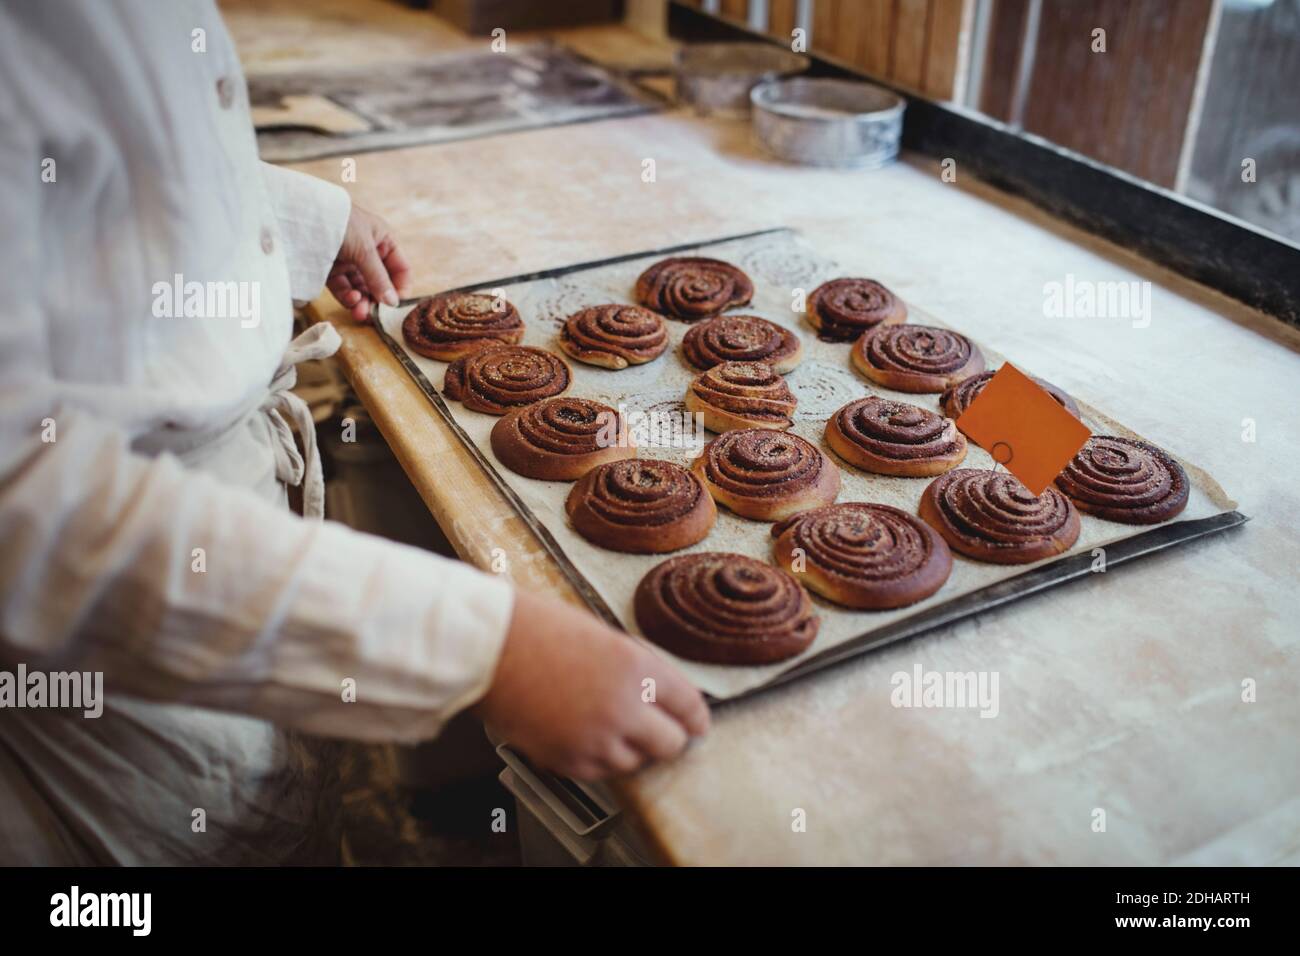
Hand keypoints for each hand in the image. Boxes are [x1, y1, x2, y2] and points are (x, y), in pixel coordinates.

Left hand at [327, 203, 410, 321]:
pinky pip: (344, 289)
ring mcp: (349, 262)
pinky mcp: (330, 270)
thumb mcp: (365, 250)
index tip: (396, 305)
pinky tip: (351, 301)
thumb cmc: (341, 223)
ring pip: (361, 289)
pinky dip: (348, 298)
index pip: (400, 269)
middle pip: (380, 283)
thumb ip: (379, 278)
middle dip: (378, 299)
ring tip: (360, 312)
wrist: (301, 214)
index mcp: (383, 241)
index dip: (400, 287)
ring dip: (363, 302)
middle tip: (375, 315)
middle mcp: (368, 252)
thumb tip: (393, 303)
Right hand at [475, 591, 709, 780]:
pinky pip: (603, 772)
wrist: (489, 648)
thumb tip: (658, 697)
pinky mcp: (569, 759)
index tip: (696, 725)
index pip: (689, 705)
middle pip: (672, 743)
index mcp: (638, 667)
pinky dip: (600, 758)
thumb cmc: (538, 630)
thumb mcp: (604, 637)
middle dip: (669, 737)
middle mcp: (624, 707)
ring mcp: (597, 737)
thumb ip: (636, 670)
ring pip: (637, 762)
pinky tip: (587, 735)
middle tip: (660, 731)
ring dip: (632, 749)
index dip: (696, 718)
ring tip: (610, 727)